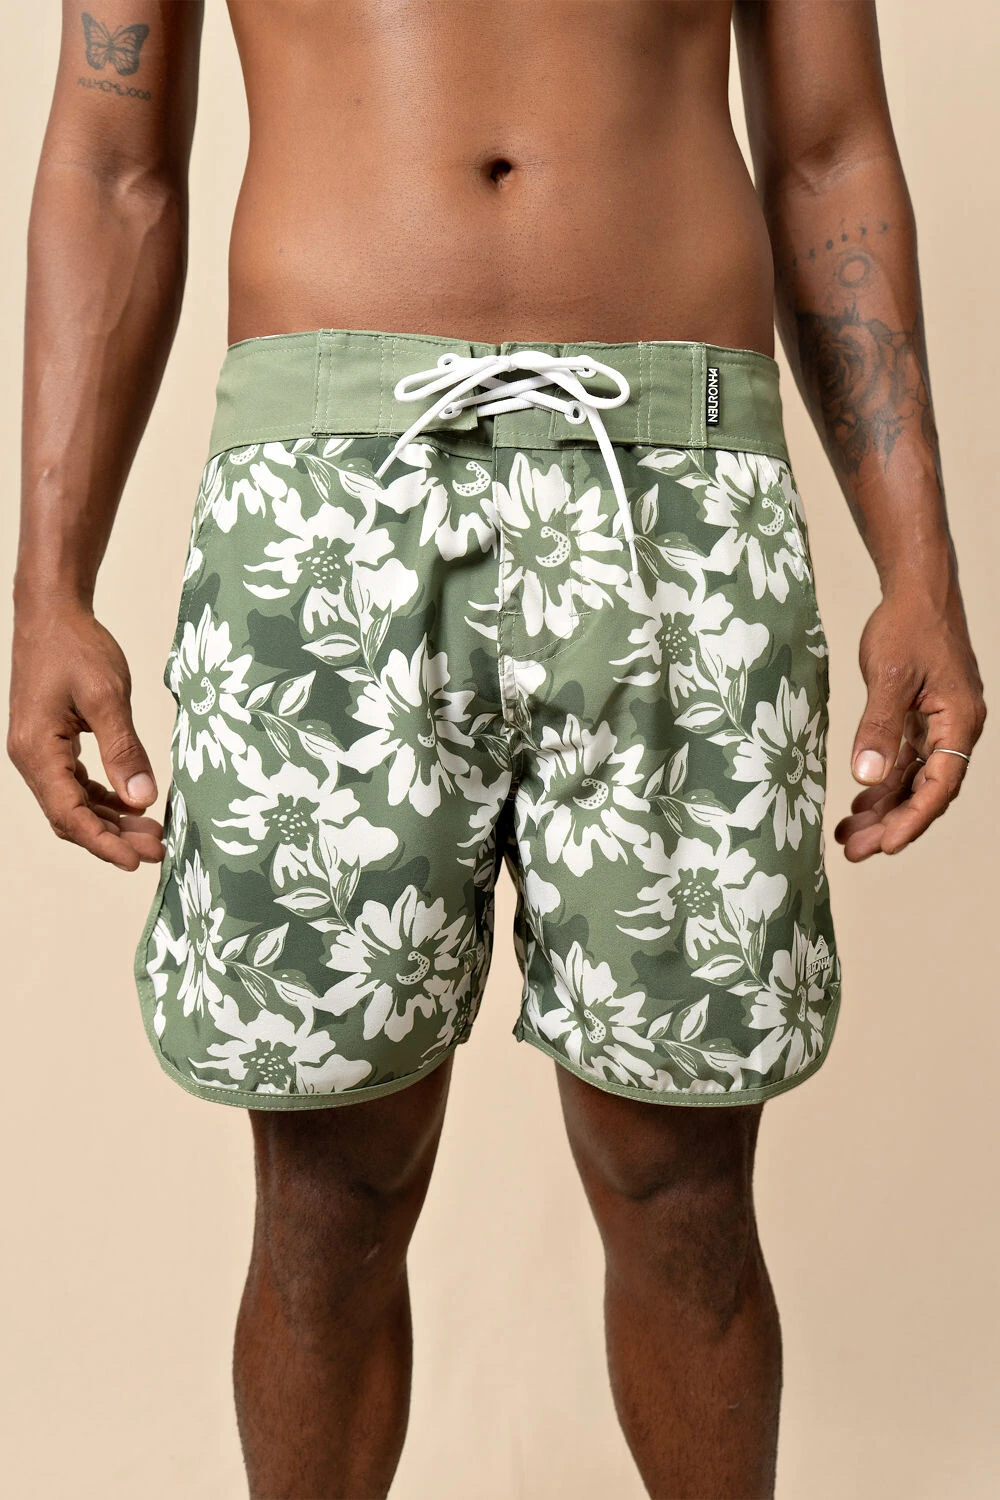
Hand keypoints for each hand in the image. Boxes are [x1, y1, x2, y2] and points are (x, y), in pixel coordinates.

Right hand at [7, 604, 164, 869]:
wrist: (52, 613)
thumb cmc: (75, 647)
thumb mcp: (108, 696)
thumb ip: (125, 749)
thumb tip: (143, 798)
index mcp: (37, 750)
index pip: (69, 814)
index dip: (103, 843)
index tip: (137, 861)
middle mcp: (31, 758)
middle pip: (71, 817)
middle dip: (114, 837)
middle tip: (158, 849)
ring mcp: (40, 752)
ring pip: (75, 804)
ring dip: (112, 821)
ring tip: (153, 833)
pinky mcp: (52, 745)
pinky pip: (77, 785)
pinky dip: (104, 800)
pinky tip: (134, 806)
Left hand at [835, 590, 985, 860]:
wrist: (917, 589)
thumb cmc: (909, 624)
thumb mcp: (889, 675)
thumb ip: (879, 727)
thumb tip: (866, 777)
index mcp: (959, 722)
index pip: (939, 786)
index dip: (913, 820)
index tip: (885, 846)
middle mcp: (954, 730)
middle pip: (925, 792)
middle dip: (890, 825)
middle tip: (853, 852)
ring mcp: (938, 726)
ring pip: (912, 781)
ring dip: (882, 809)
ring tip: (847, 837)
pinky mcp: (921, 718)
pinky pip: (904, 762)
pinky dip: (882, 784)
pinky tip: (858, 805)